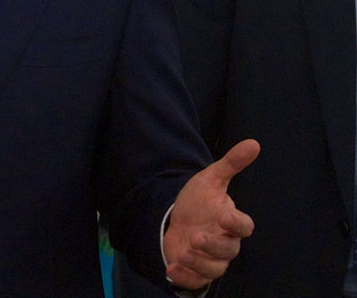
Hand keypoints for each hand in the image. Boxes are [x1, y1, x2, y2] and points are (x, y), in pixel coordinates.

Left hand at [162, 139, 259, 288]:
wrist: (175, 219)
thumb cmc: (198, 202)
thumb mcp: (210, 180)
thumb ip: (231, 164)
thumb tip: (254, 143)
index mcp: (230, 222)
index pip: (244, 227)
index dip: (237, 223)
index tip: (224, 215)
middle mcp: (224, 243)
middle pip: (229, 250)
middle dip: (213, 246)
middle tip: (196, 237)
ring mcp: (210, 259)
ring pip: (214, 269)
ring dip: (199, 264)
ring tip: (183, 254)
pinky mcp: (195, 271)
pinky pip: (196, 281)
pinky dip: (185, 278)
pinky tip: (171, 269)